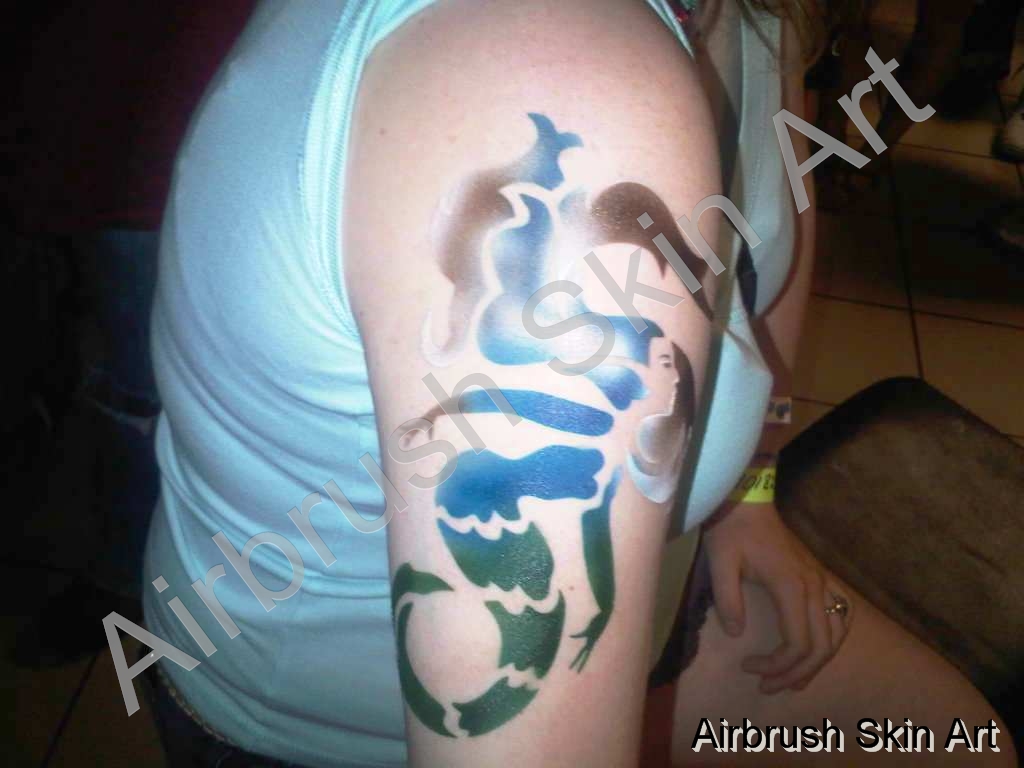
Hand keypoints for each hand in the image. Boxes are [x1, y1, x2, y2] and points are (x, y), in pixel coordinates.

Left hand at [702, 502, 851, 693]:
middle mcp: (814, 585)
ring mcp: (821, 579)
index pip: (798, 642)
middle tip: (768, 687)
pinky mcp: (820, 574)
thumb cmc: (731, 530)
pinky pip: (842, 611)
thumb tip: (737, 635)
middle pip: (821, 645)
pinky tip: (818, 647)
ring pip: (838, 632)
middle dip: (796, 673)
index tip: (749, 668)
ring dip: (819, 660)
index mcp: (791, 586)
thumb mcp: (720, 563)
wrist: (747, 499)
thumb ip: (728, 601)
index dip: (777, 665)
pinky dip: (834, 636)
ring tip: (794, 680)